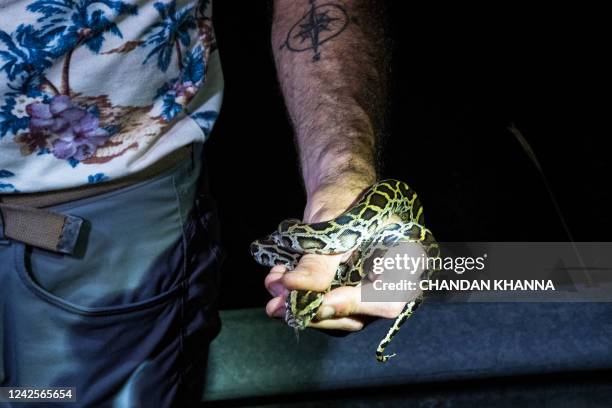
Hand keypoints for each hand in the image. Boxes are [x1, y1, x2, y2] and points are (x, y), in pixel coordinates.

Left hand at [264, 181, 418, 330]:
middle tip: (278, 302)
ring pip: (337, 316)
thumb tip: (295, 288)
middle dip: (314, 309)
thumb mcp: (333, 225)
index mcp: (407, 262)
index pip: (387, 299)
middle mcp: (391, 284)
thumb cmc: (345, 198)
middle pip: (359, 316)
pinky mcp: (347, 295)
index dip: (353, 304)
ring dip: (301, 306)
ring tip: (273, 285)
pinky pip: (325, 308)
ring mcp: (368, 293)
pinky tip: (277, 282)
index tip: (319, 301)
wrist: (339, 190)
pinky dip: (299, 299)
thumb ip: (319, 262)